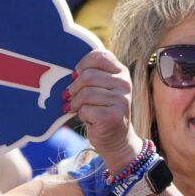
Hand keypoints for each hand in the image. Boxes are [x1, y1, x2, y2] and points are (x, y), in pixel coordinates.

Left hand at [67, 49, 138, 167]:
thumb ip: (92, 76)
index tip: (76, 75)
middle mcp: (124, 84)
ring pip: (86, 94)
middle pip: (88, 76)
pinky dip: (81, 115)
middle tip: (70, 96)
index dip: (82, 64)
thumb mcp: (102, 88)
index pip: (99, 57)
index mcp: (121, 72)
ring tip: (76, 108)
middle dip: (74, 88)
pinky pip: (86, 110)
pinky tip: (86, 118)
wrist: (116, 138)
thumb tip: (70, 74)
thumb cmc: (103, 110)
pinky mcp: (113, 117)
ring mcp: (121, 101)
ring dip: (76, 103)